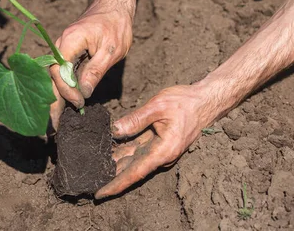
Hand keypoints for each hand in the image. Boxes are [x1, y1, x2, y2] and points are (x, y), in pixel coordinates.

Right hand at [49, 2, 132, 128]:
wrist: (113, 7)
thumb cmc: (115, 25)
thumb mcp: (112, 49)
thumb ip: (96, 70)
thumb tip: (84, 93)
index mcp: (70, 41)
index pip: (59, 71)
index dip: (67, 91)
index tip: (79, 104)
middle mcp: (60, 45)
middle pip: (52, 77)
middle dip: (53, 102)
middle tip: (55, 127)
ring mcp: (62, 49)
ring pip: (55, 77)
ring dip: (56, 98)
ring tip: (57, 121)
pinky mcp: (68, 53)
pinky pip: (62, 73)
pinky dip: (63, 89)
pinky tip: (65, 104)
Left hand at [95, 83, 219, 198]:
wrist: (205, 101)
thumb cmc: (185, 102)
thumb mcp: (158, 106)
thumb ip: (135, 119)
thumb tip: (115, 130)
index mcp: (163, 151)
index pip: (135, 172)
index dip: (116, 184)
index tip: (99, 193)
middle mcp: (160, 155)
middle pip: (131, 169)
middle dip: (110, 175)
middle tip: (88, 179)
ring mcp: (160, 150)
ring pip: (132, 159)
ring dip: (115, 163)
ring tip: (92, 167)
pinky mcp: (158, 142)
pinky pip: (138, 149)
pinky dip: (123, 151)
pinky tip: (107, 151)